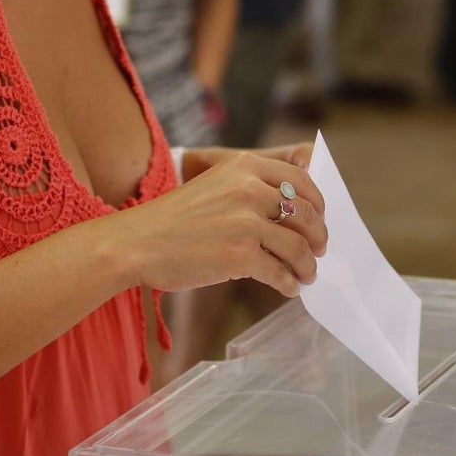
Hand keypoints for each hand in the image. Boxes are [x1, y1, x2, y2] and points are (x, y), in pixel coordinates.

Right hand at [113, 149, 326, 297]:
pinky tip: (288, 288)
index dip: (318, 204)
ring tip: (306, 275)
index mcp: (245, 167)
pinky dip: (289, 283)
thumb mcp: (216, 186)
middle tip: (318, 251)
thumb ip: (253, 190)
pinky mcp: (240, 255)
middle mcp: (249, 190)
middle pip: (307, 214)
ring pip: (299, 247)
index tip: (319, 220)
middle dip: (318, 237)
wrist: (135, 242)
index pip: (302, 180)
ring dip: (308, 265)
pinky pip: (280, 272)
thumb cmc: (175, 219)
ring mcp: (246, 223)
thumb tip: (297, 213)